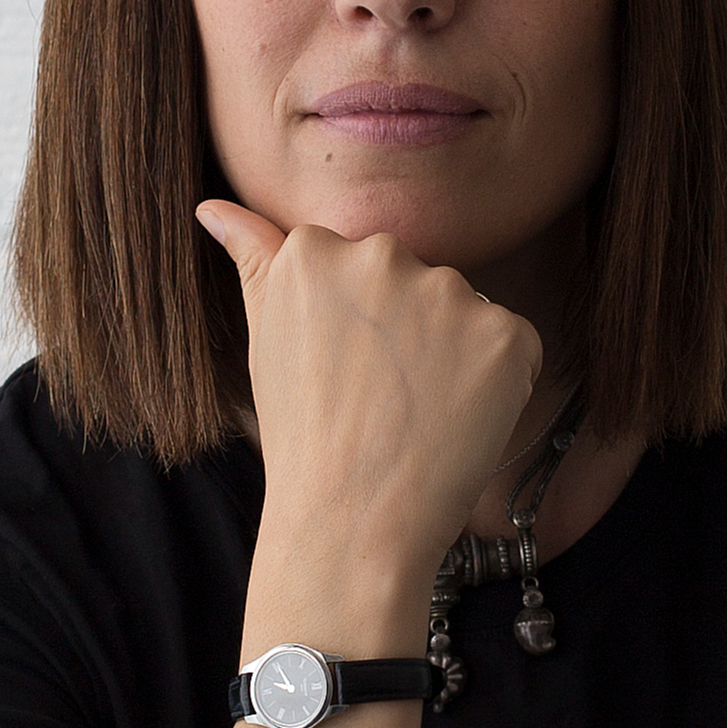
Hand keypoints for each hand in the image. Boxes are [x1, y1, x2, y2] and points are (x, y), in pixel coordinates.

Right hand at [196, 201, 540, 576]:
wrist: (352, 520)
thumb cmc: (303, 437)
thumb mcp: (263, 339)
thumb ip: (252, 257)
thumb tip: (213, 207)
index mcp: (315, 249)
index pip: (360, 266)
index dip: (360, 327)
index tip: (345, 372)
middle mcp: (382, 254)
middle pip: (414, 280)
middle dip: (408, 331)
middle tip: (380, 398)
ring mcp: (449, 292)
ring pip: (465, 310)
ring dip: (455, 353)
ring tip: (417, 413)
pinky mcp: (504, 331)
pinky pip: (513, 344)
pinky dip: (499, 381)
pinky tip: (457, 420)